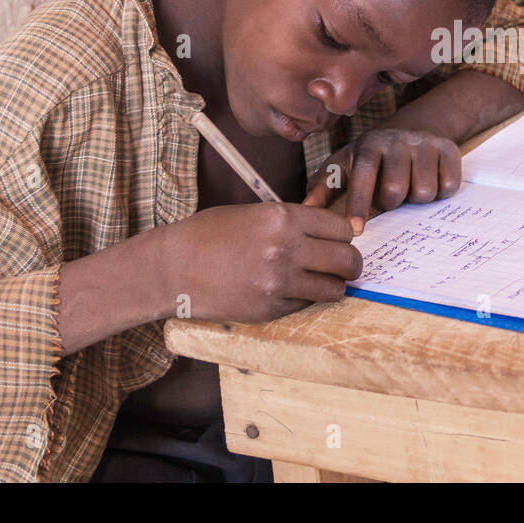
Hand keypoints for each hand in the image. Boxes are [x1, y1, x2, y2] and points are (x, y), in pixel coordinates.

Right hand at [159, 202, 360, 323]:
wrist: (173, 267)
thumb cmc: (211, 235)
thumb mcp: (256, 213)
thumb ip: (294, 222)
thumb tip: (333, 233)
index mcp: (284, 218)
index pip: (342, 229)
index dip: (344, 236)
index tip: (340, 241)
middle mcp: (286, 249)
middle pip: (348, 260)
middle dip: (350, 263)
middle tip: (344, 265)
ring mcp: (279, 282)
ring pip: (335, 288)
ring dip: (332, 285)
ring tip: (319, 280)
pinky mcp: (270, 309)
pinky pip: (307, 305)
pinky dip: (305, 299)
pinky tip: (287, 290)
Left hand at [302, 127, 461, 233]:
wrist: (411, 127)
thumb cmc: (370, 158)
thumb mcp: (343, 166)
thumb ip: (322, 188)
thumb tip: (303, 211)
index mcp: (368, 146)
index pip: (363, 177)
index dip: (359, 205)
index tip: (356, 232)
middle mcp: (397, 141)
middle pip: (396, 190)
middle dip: (393, 202)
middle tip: (391, 196)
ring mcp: (425, 143)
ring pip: (425, 191)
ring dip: (417, 198)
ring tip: (410, 187)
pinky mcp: (449, 148)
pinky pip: (449, 185)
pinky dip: (440, 191)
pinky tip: (430, 181)